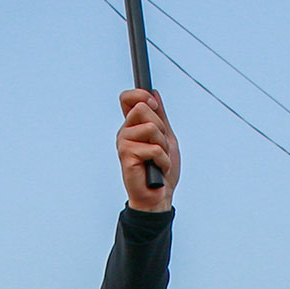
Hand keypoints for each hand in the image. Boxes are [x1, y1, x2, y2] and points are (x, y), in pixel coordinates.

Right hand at [117, 89, 177, 212]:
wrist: (159, 196)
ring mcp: (124, 143)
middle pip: (142, 107)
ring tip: (159, 159)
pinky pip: (154, 148)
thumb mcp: (166, 137)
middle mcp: (125, 132)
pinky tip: (157, 169)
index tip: (154, 104)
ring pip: (151, 127)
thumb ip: (160, 115)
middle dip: (160, 127)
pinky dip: (163, 160)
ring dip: (163, 146)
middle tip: (160, 144)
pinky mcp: (126, 156)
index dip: (140, 95)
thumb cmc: (162, 170)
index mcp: (133, 126)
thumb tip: (154, 93)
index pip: (127, 98)